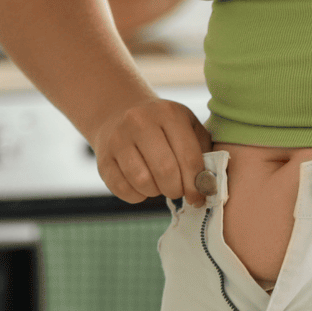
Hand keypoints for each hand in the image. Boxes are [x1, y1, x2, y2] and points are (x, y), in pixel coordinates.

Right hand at [88, 96, 212, 205]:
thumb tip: (209, 185)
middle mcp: (140, 122)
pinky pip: (122, 189)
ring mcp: (118, 139)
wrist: (120, 113)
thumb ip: (203, 151)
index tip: (200, 197)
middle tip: (178, 191)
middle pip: (166, 171)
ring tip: (160, 186)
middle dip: (177, 189)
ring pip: (143, 181)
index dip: (197, 184)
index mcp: (169, 113)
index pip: (189, 157)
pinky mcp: (103, 158)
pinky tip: (142, 187)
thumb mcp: (187, 126)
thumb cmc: (164, 127)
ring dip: (156, 192)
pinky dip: (137, 196)